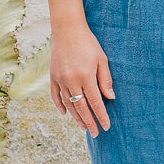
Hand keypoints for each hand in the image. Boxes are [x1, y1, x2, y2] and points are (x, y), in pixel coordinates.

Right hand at [49, 21, 113, 136]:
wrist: (67, 30)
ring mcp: (60, 79)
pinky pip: (55, 95)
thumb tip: (111, 98)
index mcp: (86, 76)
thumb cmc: (88, 43)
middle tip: (96, 133)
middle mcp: (72, 80)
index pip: (96, 102)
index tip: (106, 126)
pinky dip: (60, 106)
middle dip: (90, 122)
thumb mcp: (102, 59)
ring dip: (76, 117)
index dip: (101, 116)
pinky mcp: (52, 76)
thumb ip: (105, 79)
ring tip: (84, 127)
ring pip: (68, 104)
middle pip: (81, 107)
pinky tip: (66, 114)